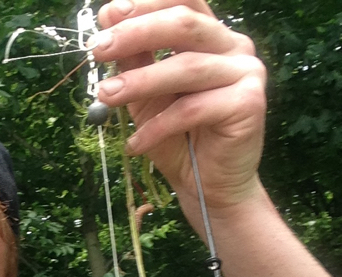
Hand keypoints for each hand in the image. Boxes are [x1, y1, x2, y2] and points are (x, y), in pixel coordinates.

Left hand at [93, 0, 266, 214]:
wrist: (207, 188)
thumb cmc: (177, 141)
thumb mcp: (146, 96)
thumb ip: (135, 59)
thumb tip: (109, 20)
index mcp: (210, 36)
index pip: (182, 1)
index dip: (145, 3)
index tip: (107, 17)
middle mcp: (234, 46)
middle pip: (183, 24)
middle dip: (136, 33)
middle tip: (97, 49)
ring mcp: (246, 72)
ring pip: (186, 67)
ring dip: (139, 80)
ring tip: (106, 95)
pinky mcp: (249, 103)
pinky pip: (193, 109)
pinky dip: (157, 126)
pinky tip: (135, 142)